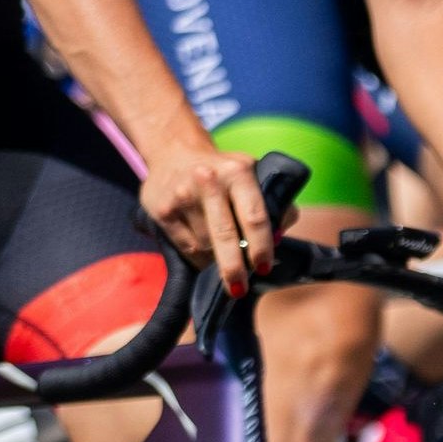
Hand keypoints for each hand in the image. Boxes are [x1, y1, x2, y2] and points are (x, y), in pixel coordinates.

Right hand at [140, 143, 275, 296]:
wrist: (174, 152)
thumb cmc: (224, 173)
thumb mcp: (252, 175)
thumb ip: (273, 203)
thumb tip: (281, 236)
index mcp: (238, 172)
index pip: (255, 217)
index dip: (261, 247)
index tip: (263, 268)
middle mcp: (208, 180)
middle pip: (225, 236)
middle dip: (234, 267)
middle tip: (239, 288)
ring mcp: (182, 195)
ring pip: (204, 246)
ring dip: (215, 260)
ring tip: (221, 257)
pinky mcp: (162, 209)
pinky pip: (185, 247)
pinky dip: (197, 256)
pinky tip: (203, 251)